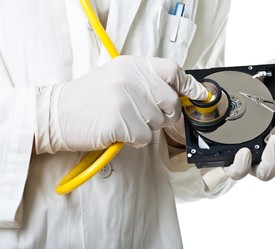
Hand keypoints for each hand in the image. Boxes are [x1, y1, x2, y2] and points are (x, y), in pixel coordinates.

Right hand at [34, 56, 207, 153]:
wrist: (57, 114)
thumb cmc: (89, 100)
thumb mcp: (118, 79)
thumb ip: (146, 82)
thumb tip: (176, 93)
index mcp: (132, 66)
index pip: (172, 70)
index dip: (189, 85)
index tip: (200, 95)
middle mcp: (131, 79)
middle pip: (170, 102)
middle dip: (165, 115)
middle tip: (146, 118)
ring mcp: (125, 99)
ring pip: (157, 123)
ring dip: (145, 129)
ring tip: (123, 122)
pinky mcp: (119, 121)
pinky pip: (144, 137)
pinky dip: (134, 140)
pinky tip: (119, 132)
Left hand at [224, 49, 274, 180]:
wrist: (205, 107)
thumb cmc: (237, 99)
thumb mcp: (258, 80)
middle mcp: (266, 153)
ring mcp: (248, 159)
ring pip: (266, 173)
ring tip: (273, 141)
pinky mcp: (227, 162)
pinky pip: (237, 172)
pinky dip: (243, 166)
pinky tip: (245, 153)